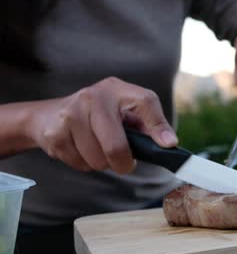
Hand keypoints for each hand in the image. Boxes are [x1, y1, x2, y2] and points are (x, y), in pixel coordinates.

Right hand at [27, 77, 176, 173]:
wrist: (50, 115)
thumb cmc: (99, 117)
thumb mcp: (123, 112)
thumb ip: (147, 125)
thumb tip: (169, 143)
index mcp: (118, 90)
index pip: (145, 102)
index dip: (158, 125)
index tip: (168, 145)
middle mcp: (95, 96)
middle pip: (116, 146)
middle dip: (123, 163)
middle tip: (124, 164)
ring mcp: (72, 113)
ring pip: (98, 159)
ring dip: (101, 164)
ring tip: (98, 150)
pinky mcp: (56, 132)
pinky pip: (79, 163)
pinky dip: (84, 164)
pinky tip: (80, 149)